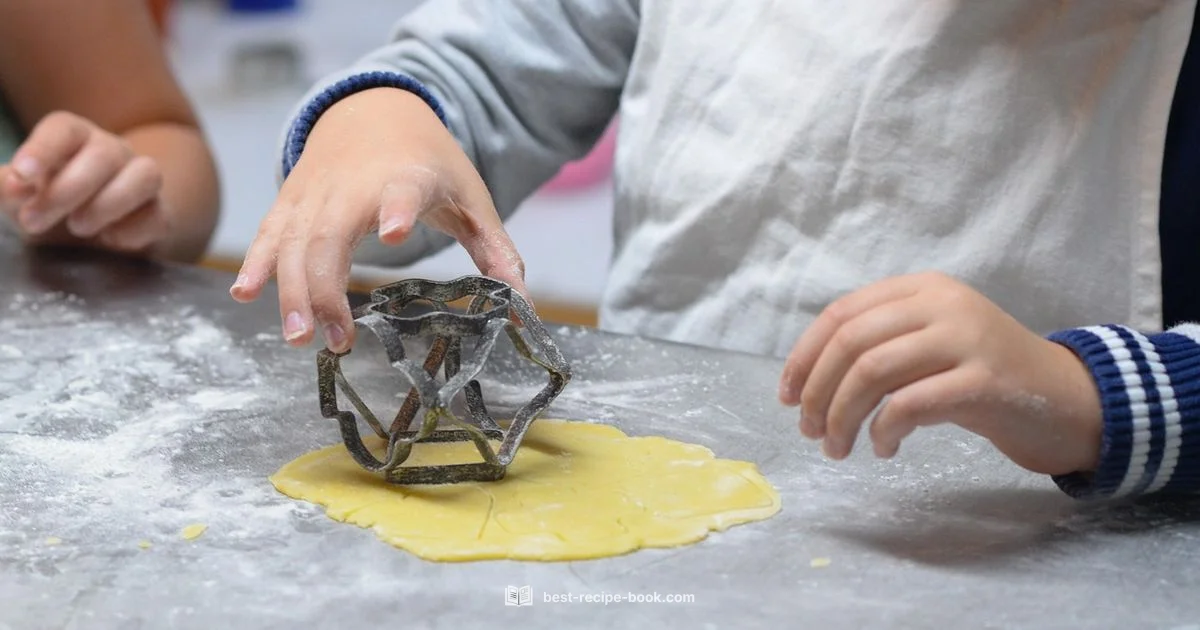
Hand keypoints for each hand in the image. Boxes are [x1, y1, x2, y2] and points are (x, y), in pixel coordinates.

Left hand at [0, 111, 167, 254]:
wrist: (96, 238)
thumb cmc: (53, 207)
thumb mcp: (21, 199)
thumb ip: (9, 188)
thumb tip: (12, 184)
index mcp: (75, 139)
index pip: (64, 128)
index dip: (43, 148)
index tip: (23, 174)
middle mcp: (114, 152)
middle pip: (105, 154)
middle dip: (66, 190)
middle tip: (34, 221)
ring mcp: (142, 182)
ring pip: (146, 175)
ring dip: (109, 203)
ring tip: (79, 228)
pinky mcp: (160, 214)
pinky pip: (159, 215)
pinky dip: (134, 230)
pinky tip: (110, 241)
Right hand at [229, 88, 525, 353]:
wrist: (376, 109)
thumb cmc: (429, 162)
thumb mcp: (471, 199)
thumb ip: (496, 251)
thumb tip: (525, 306)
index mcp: (408, 177)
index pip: (402, 190)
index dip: (396, 208)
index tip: (394, 232)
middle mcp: (354, 184)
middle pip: (331, 235)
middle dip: (326, 288)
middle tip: (336, 340)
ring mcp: (316, 191)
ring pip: (293, 242)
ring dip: (291, 291)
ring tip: (299, 338)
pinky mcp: (291, 199)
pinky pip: (270, 233)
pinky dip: (257, 263)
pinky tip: (246, 294)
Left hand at [777, 272, 1102, 475]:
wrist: (1065, 398)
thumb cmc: (981, 375)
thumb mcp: (927, 345)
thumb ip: (878, 345)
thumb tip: (805, 382)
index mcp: (921, 288)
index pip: (841, 313)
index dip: (804, 356)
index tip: (786, 395)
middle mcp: (942, 304)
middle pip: (850, 343)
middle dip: (817, 392)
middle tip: (808, 431)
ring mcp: (966, 339)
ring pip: (872, 371)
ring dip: (842, 416)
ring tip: (837, 447)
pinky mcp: (985, 380)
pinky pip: (910, 404)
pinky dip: (884, 430)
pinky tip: (883, 449)